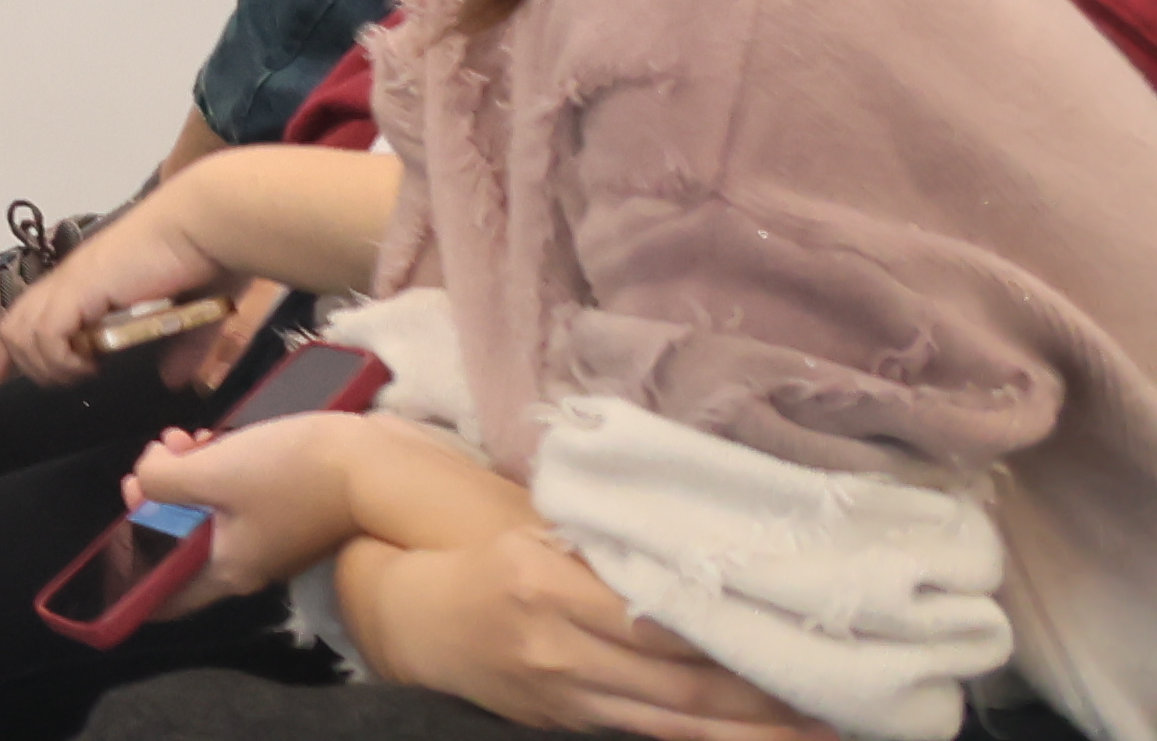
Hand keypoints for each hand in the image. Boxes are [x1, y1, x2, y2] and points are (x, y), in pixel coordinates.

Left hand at [0, 189, 242, 388]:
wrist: (203, 226)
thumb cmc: (201, 260)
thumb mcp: (188, 317)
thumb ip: (180, 351)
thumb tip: (175, 382)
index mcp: (86, 281)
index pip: (27, 316)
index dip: (7, 351)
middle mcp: (69, 280)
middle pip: (13, 326)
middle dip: (21, 365)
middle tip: (57, 383)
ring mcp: (71, 281)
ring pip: (22, 333)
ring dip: (47, 366)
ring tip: (82, 373)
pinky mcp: (81, 287)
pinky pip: (47, 333)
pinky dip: (60, 358)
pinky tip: (88, 364)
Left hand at [133, 410, 385, 597]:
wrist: (373, 461)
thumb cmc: (290, 473)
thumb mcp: (210, 473)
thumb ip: (161, 481)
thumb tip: (146, 481)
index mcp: (227, 571)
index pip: (166, 596)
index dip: (132, 568)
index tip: (118, 525)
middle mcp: (247, 564)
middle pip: (178, 540)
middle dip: (156, 497)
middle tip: (155, 458)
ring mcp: (270, 538)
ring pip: (204, 511)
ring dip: (183, 474)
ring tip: (182, 438)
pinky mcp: (286, 509)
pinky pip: (232, 497)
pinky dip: (214, 468)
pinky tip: (209, 438)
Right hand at [333, 523, 808, 738]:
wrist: (412, 618)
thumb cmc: (486, 556)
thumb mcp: (538, 532)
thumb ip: (612, 548)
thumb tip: (706, 550)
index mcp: (548, 583)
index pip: (663, 620)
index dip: (735, 636)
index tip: (803, 636)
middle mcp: (560, 647)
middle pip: (685, 687)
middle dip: (767, 702)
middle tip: (842, 702)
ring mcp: (565, 696)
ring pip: (679, 728)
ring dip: (755, 736)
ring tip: (823, 736)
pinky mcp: (567, 724)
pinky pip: (651, 739)